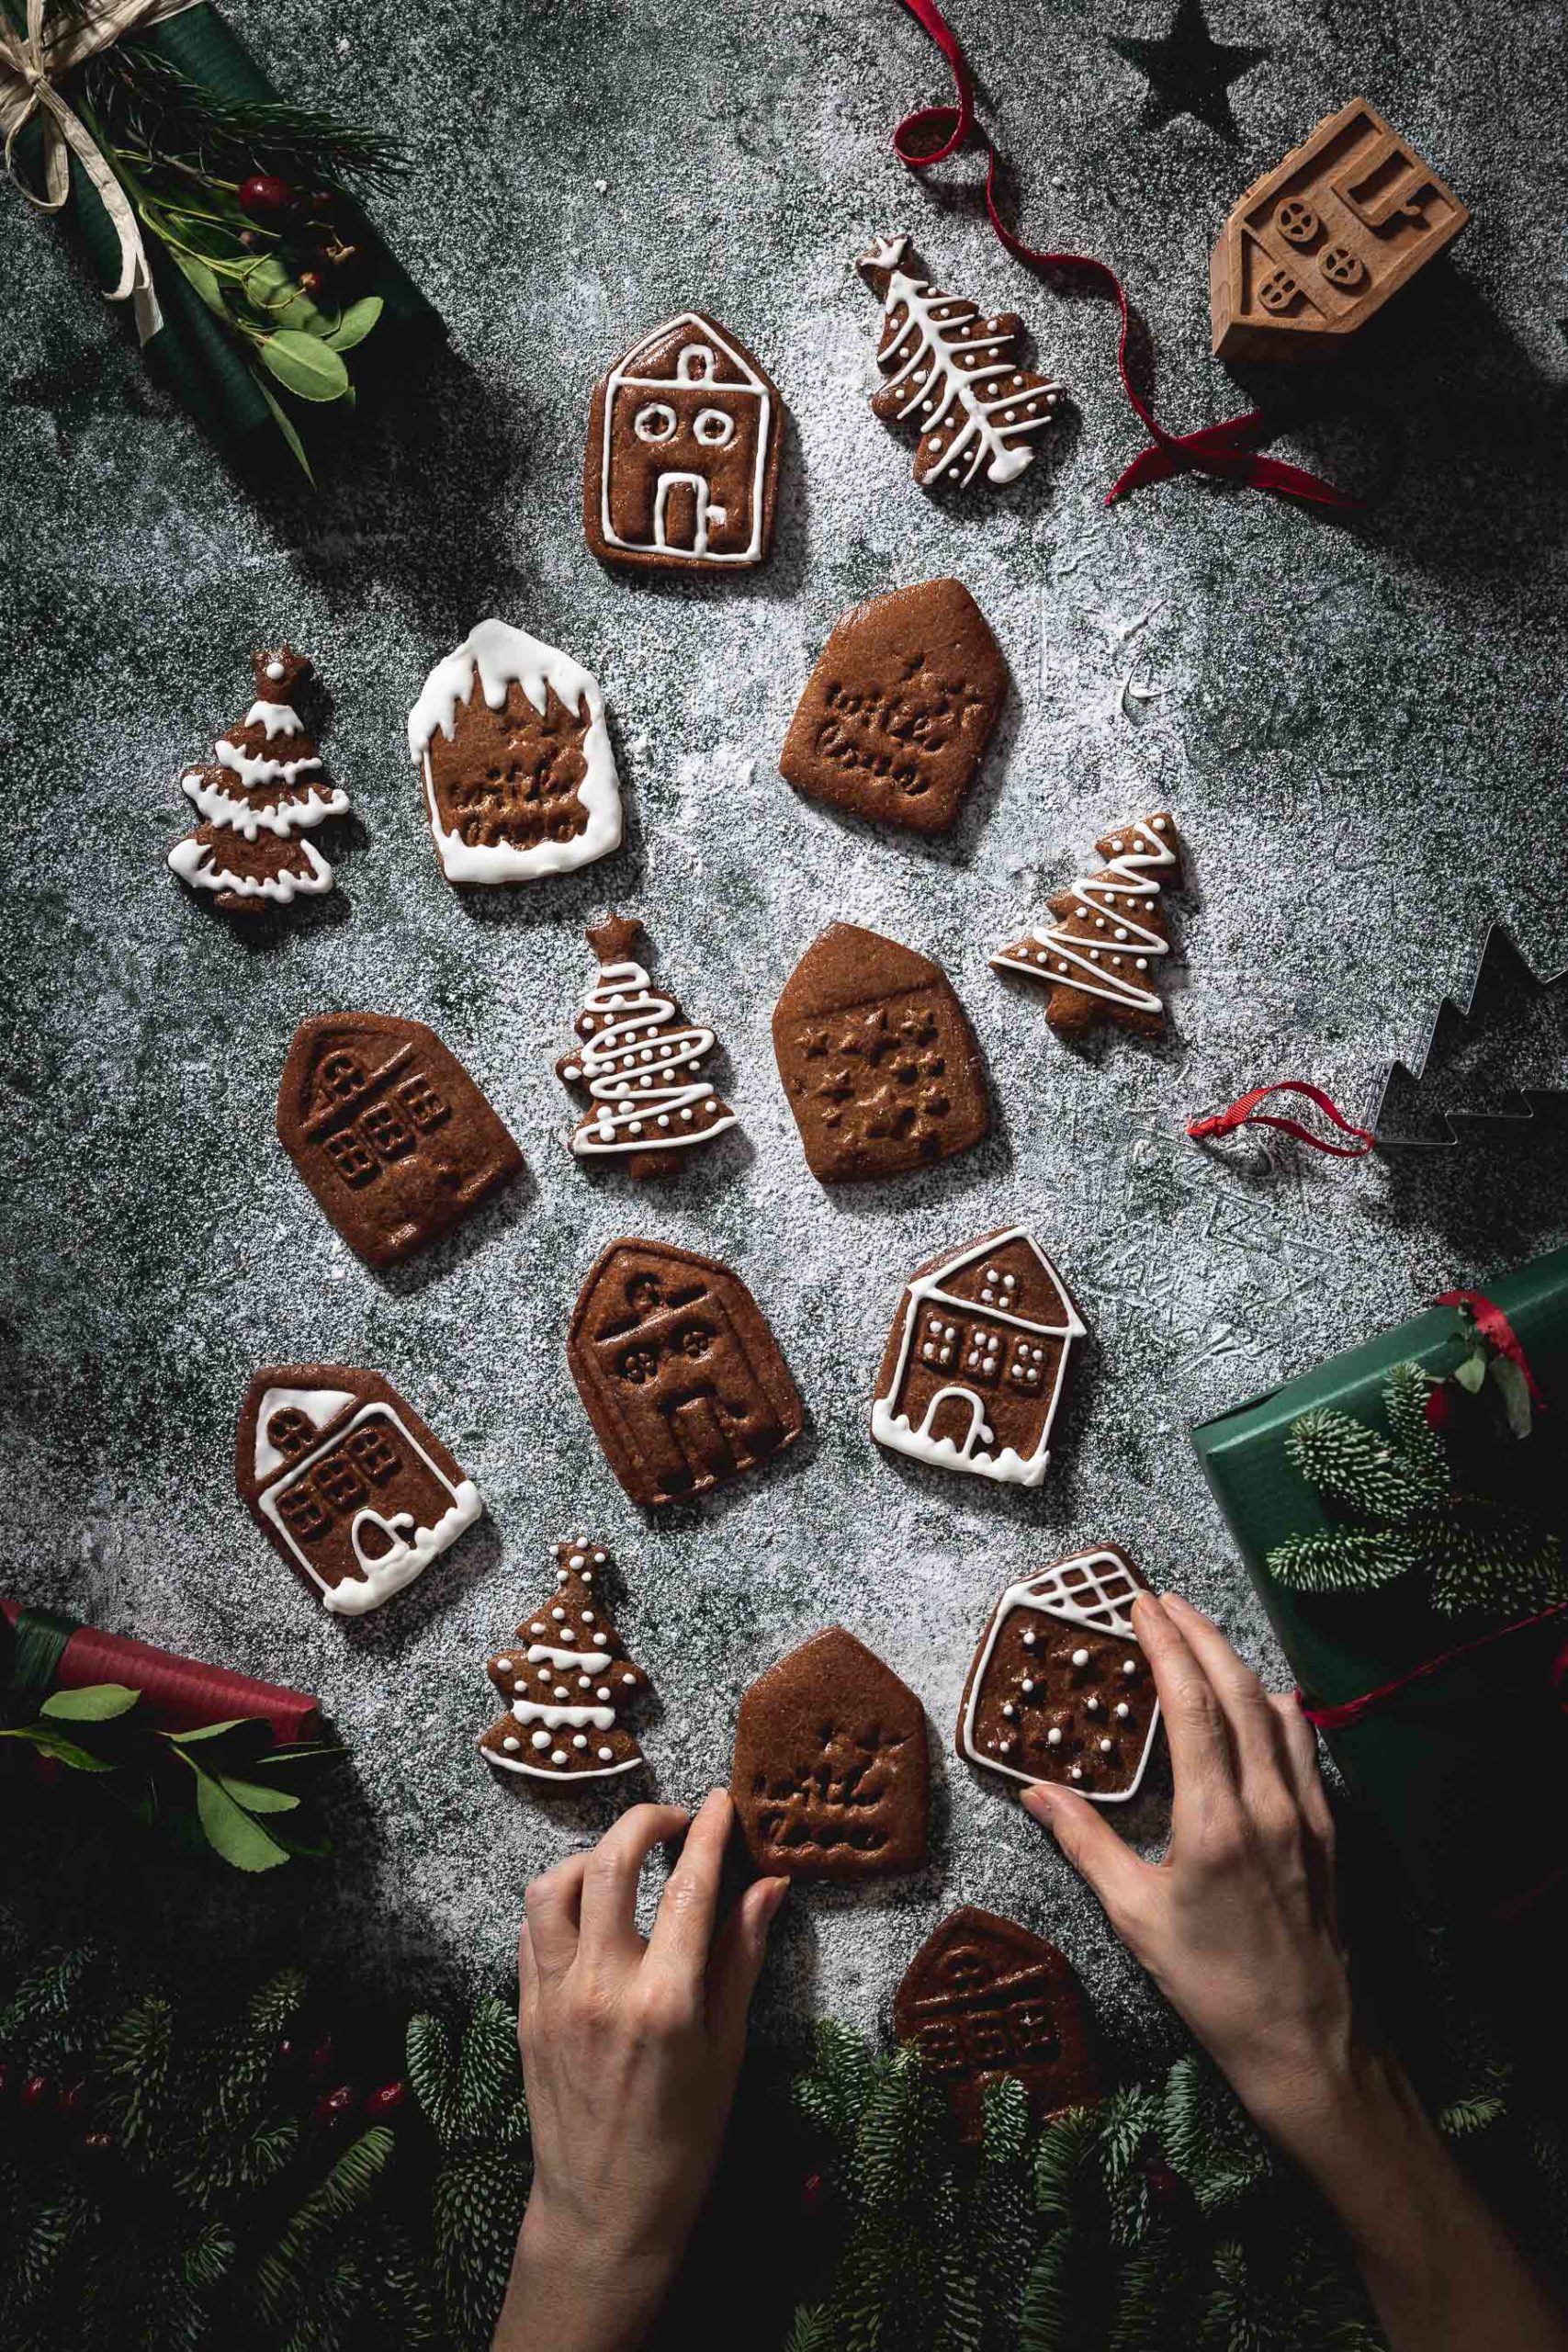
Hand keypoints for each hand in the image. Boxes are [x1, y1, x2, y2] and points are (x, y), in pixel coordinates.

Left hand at [494, 1792, 786, 2351]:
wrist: (604, 2216)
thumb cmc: (682, 2143)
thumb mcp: (727, 2051)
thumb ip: (740, 1958)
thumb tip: (768, 1885)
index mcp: (663, 2002)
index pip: (688, 1886)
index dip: (709, 1833)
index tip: (721, 1803)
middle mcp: (601, 1987)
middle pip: (610, 1862)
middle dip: (645, 1821)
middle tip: (676, 1821)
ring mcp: (553, 1996)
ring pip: (553, 1883)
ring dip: (592, 1855)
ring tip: (627, 1862)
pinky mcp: (524, 2009)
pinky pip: (532, 1927)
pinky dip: (561, 1898)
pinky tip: (592, 1909)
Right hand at [1021, 1589, 1350, 2148]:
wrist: (1306, 2040)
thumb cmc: (1212, 1985)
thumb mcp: (1135, 1916)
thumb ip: (1085, 1843)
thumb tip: (1035, 1791)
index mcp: (1216, 1821)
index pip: (1193, 1705)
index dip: (1167, 1646)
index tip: (1143, 1607)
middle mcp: (1270, 1804)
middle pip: (1238, 1690)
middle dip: (1201, 1635)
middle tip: (1164, 1603)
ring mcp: (1309, 1814)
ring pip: (1277, 1711)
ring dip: (1237, 1664)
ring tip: (1202, 1639)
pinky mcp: (1330, 1831)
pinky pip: (1304, 1746)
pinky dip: (1275, 1707)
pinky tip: (1259, 1702)